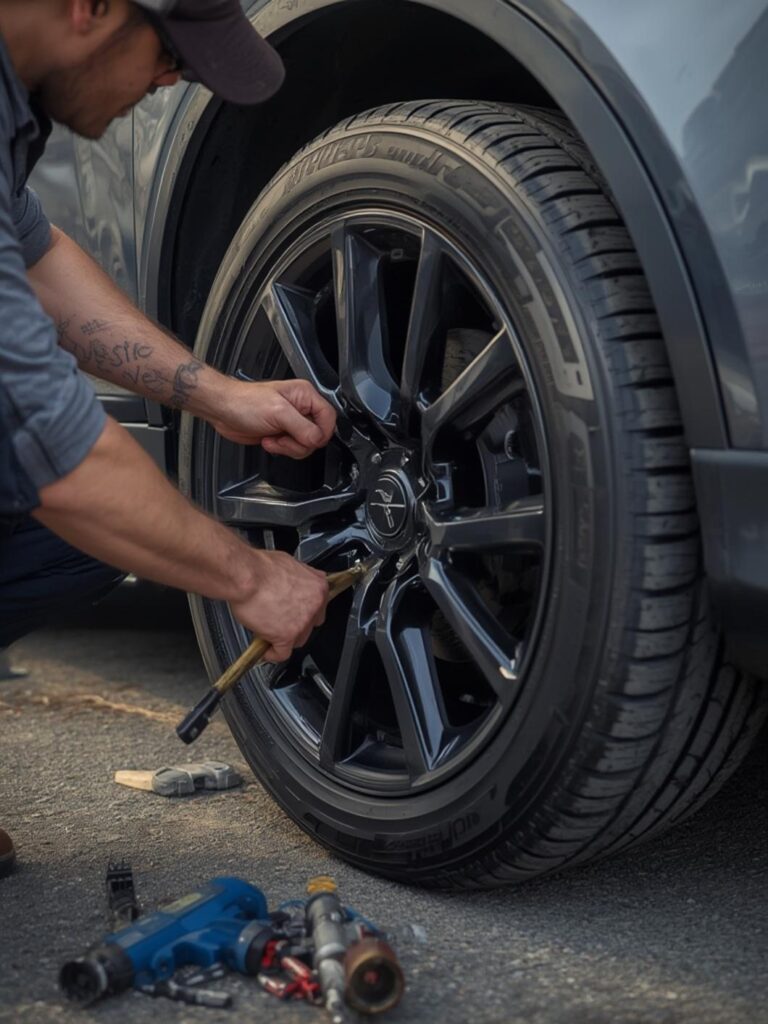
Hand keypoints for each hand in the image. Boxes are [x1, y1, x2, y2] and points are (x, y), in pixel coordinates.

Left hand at [209, 379, 335, 457]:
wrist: (223, 410)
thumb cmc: (244, 402)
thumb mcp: (277, 412)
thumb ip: (302, 427)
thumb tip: (317, 440)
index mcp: (305, 395)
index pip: (329, 418)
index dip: (321, 433)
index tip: (307, 438)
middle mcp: (301, 408)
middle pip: (318, 435)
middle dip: (299, 442)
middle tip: (283, 436)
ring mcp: (292, 422)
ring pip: (306, 445)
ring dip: (288, 447)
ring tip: (273, 437)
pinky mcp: (283, 433)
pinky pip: (293, 449)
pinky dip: (281, 449)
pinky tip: (269, 440)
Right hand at [230, 549, 328, 661]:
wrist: (246, 575)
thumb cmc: (260, 568)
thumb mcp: (289, 563)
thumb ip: (299, 579)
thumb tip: (295, 584)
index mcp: (318, 587)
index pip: (319, 607)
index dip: (304, 611)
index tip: (295, 613)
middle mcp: (314, 605)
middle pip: (310, 625)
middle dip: (295, 625)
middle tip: (279, 620)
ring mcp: (302, 622)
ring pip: (297, 640)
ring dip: (284, 638)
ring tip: (269, 631)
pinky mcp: (286, 636)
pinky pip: (282, 654)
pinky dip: (273, 654)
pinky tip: (265, 650)